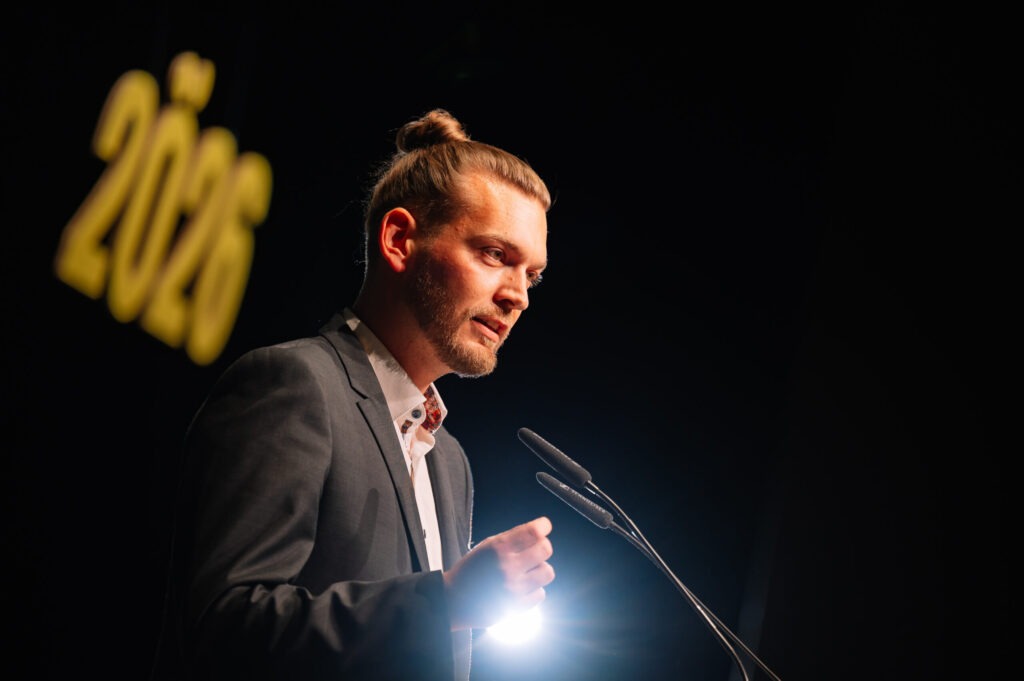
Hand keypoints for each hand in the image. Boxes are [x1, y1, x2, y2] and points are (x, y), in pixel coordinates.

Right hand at [443, 516, 554, 630]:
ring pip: (547, 572)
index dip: (543, 526)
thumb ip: (511, 540)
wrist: (453, 600)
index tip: (544, 526)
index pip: (533, 532)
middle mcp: (507, 567)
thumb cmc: (470, 571)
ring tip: (528, 572)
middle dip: (542, 548)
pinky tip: (521, 588)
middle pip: (545, 550)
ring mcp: (513, 588)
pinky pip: (540, 594)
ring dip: (540, 570)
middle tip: (536, 551)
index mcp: (498, 548)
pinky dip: (533, 590)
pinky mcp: (516, 607)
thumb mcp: (486, 547)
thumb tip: (540, 531)